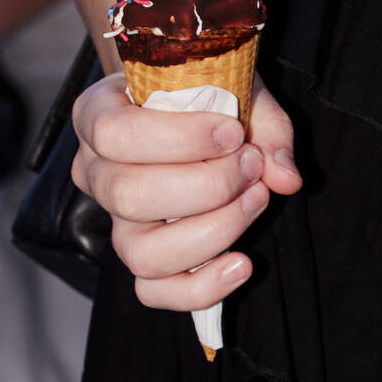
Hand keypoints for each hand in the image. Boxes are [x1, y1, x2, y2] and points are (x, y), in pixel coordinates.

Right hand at [71, 71, 301, 309]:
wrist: (212, 122)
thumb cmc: (213, 99)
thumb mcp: (238, 88)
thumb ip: (265, 127)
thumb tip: (285, 178)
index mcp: (98, 116)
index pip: (114, 135)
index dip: (178, 139)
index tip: (234, 133)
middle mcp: (96, 173)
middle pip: (129, 196)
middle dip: (208, 185)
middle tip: (252, 166)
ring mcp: (116, 223)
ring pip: (142, 253)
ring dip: (213, 230)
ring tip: (256, 199)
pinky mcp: (143, 261)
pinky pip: (155, 293)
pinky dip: (203, 288)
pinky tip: (243, 263)